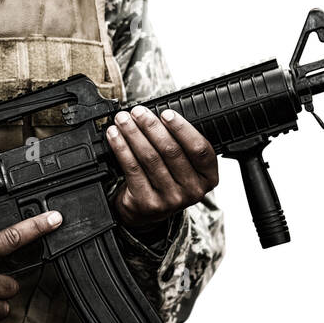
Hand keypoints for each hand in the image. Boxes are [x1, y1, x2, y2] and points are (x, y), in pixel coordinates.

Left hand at [105, 106, 219, 233]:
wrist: (147, 210)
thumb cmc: (168, 178)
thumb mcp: (185, 164)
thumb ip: (181, 143)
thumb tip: (158, 115)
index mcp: (208, 177)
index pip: (200, 149)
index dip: (182, 129)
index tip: (166, 113)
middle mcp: (193, 190)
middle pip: (171, 151)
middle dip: (151, 126)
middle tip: (138, 112)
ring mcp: (170, 199)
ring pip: (149, 157)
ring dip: (133, 134)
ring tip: (123, 120)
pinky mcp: (147, 202)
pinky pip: (132, 168)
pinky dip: (121, 148)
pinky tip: (115, 136)